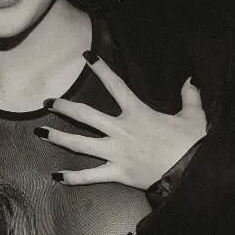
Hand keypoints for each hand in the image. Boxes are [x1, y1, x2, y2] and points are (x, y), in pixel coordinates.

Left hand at [38, 52, 206, 189]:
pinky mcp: (118, 173)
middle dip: (64, 107)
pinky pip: (90, 176)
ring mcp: (116, 153)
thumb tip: (190, 81)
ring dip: (59, 137)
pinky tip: (56, 176)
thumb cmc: (193, 143)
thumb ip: (189, 97)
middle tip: (48, 102)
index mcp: (138, 113)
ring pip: (80, 144)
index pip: (115, 85)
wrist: (194, 172)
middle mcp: (121, 130)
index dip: (101, 69)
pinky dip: (73, 178)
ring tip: (40, 133)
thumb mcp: (193, 116)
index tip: (86, 56)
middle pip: (86, 115)